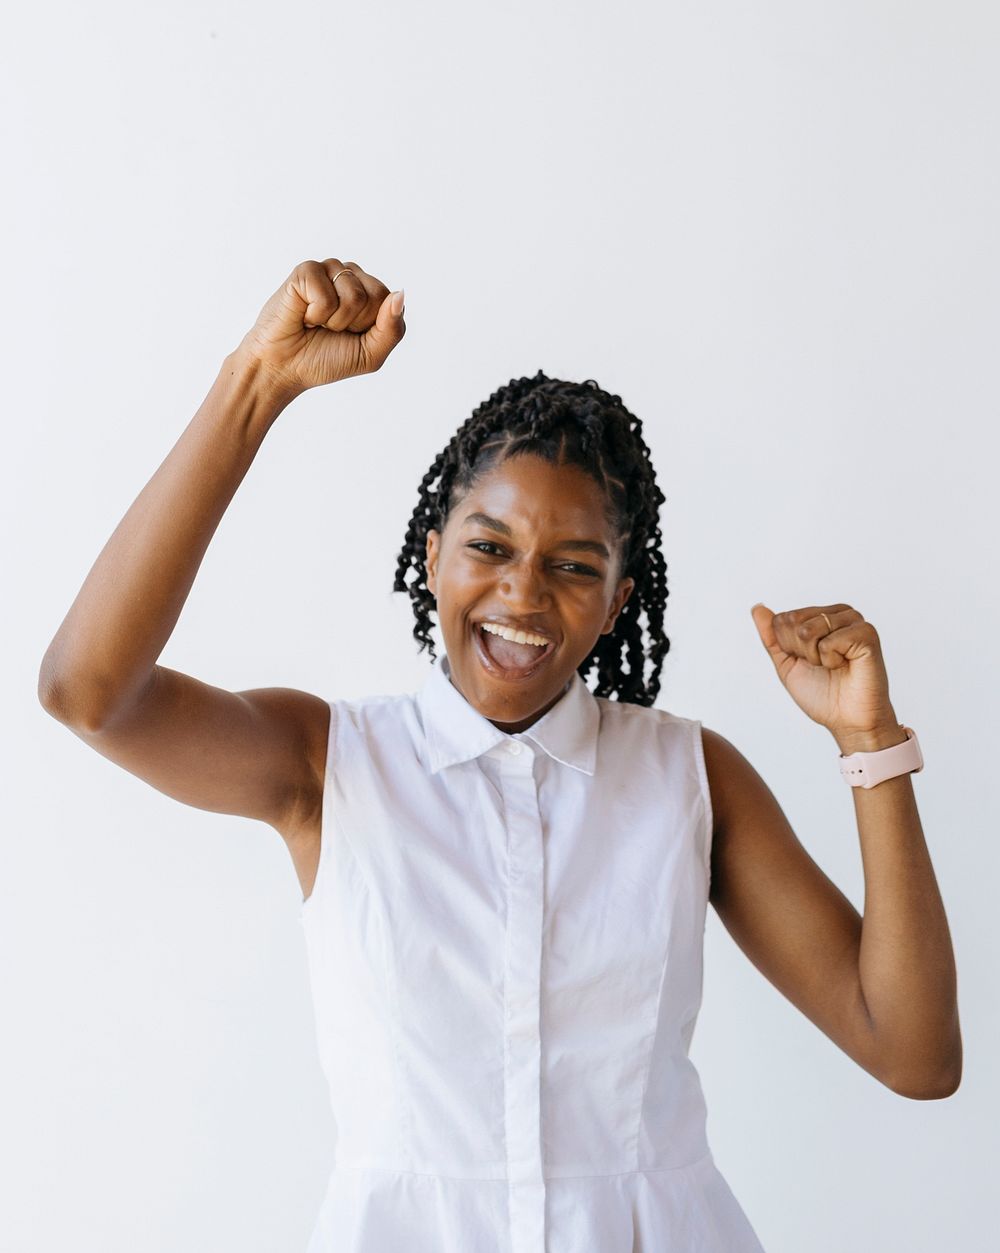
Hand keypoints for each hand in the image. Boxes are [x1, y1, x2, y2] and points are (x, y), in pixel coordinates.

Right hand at [236, 257, 404, 394]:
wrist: (284, 368)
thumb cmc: (325, 360)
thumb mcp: (370, 354)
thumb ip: (392, 328)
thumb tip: (400, 294)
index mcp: (368, 293)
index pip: (389, 300)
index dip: (371, 326)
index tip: (350, 335)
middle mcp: (350, 277)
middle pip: (376, 294)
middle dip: (356, 323)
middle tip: (332, 329)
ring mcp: (328, 270)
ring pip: (354, 294)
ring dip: (335, 320)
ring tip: (317, 323)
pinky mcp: (306, 271)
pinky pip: (327, 294)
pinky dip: (316, 314)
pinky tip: (304, 315)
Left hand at [750, 603, 900, 749]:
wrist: (848, 719)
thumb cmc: (822, 694)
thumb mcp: (786, 664)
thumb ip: (771, 637)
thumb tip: (757, 608)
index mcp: (820, 617)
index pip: (782, 619)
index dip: (787, 647)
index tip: (808, 662)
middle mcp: (837, 614)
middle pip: (793, 620)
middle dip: (800, 650)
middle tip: (822, 665)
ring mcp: (853, 621)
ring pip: (808, 629)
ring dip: (814, 656)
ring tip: (834, 665)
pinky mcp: (866, 633)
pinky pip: (828, 641)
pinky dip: (831, 660)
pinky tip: (846, 665)